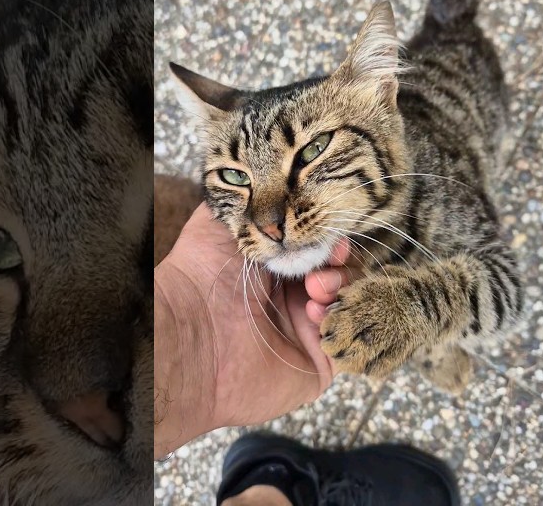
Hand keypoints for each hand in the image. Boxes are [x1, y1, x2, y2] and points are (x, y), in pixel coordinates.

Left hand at [154, 204, 352, 453]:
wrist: (192, 335)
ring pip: (350, 302)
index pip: (317, 249)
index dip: (327, 238)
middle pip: (339, 273)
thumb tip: (274, 178)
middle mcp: (291, 300)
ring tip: (315, 288)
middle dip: (337, 262)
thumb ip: (249, 201)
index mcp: (272, 270)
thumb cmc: (201, 277)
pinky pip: (349, 338)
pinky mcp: (320, 363)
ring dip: (339, 286)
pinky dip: (341, 319)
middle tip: (328, 258)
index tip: (329, 230)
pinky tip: (315, 312)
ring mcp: (307, 332)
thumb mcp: (222, 222)